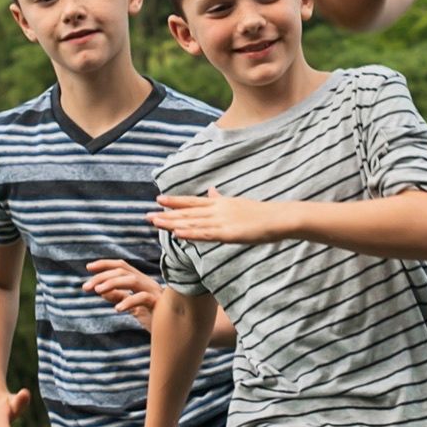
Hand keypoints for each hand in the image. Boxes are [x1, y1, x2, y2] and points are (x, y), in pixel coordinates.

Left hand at [83, 259, 161, 327]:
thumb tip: (100, 291)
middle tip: (85, 287)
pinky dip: (128, 302)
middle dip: (102, 277)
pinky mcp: (158, 304)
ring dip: (112, 283)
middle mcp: (147, 283)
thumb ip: (118, 297)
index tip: (88, 267)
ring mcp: (153, 292)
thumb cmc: (154, 317)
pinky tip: (117, 309)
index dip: (105, 264)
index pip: (121, 265)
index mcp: (140, 281)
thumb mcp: (132, 306)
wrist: (176, 331)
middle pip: (123, 271)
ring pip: (132, 280)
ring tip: (97, 291)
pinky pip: (142, 298)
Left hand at [151, 188, 290, 245]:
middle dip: (167, 215)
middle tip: (147, 216)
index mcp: (220, 203)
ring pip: (192, 223)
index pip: (192, 202)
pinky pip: (205, 234)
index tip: (159, 200)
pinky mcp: (228, 234)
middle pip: (188, 213)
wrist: (280, 218)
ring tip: (155, 223)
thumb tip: (211, 191)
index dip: (175, 201)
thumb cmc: (262, 213)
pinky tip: (177, 234)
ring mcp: (222, 221)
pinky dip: (190, 234)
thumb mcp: (238, 203)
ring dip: (172, 223)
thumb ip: (222, 199)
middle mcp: (218, 210)